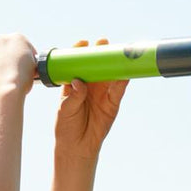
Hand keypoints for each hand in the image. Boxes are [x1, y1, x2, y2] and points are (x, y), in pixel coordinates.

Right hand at [0, 34, 36, 101]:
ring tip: (24, 71)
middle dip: (9, 59)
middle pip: (2, 49)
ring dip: (20, 57)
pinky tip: (31, 67)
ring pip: (15, 47)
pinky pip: (27, 46)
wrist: (4, 89)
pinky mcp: (17, 38)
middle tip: (17, 72)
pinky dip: (31, 56)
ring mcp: (2, 38)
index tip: (5, 73)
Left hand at [55, 38, 127, 159]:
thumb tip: (79, 82)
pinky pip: (118, 90)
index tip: (83, 43)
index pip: (78, 63)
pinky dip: (123, 81)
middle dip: (101, 53)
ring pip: (110, 75)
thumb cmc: (66, 127)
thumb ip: (72, 96)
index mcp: (74, 83)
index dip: (81, 52)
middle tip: (103, 43)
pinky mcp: (112, 104)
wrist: (77, 147)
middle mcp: (89, 85)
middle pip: (97, 65)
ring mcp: (102, 94)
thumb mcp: (65, 110)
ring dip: (115, 64)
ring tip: (119, 53)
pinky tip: (126, 73)